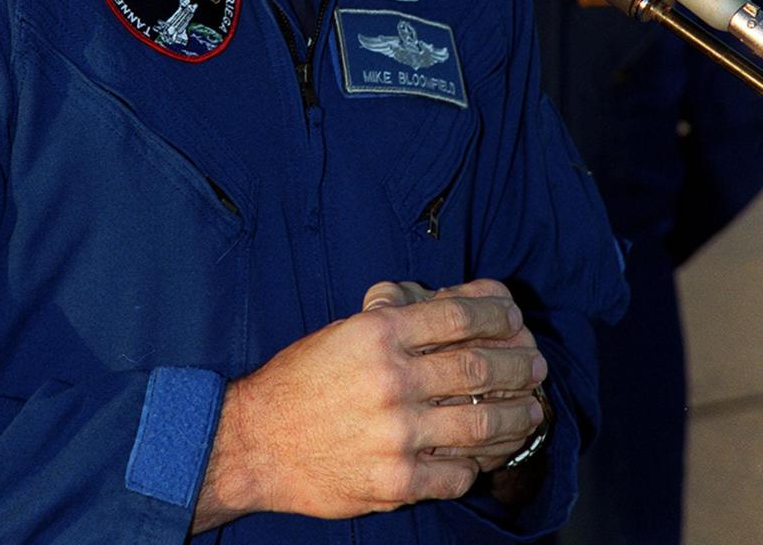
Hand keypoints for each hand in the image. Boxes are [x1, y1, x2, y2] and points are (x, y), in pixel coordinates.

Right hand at [194, 277, 546, 527]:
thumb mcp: (345, 331)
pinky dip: (479, 463)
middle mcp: (391, 379)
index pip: (458, 316)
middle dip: (520, 366)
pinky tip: (486, 454)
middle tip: (536, 365)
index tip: (515, 318)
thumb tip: (456, 312)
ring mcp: (396, 433)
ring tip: (531, 410)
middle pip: (480, 369)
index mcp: (378, 332)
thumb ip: (396, 320)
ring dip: (518, 417)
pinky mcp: (396, 480)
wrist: (257, 441)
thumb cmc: (302, 380)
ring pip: (481, 425)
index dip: (497, 315)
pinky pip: (458, 473)